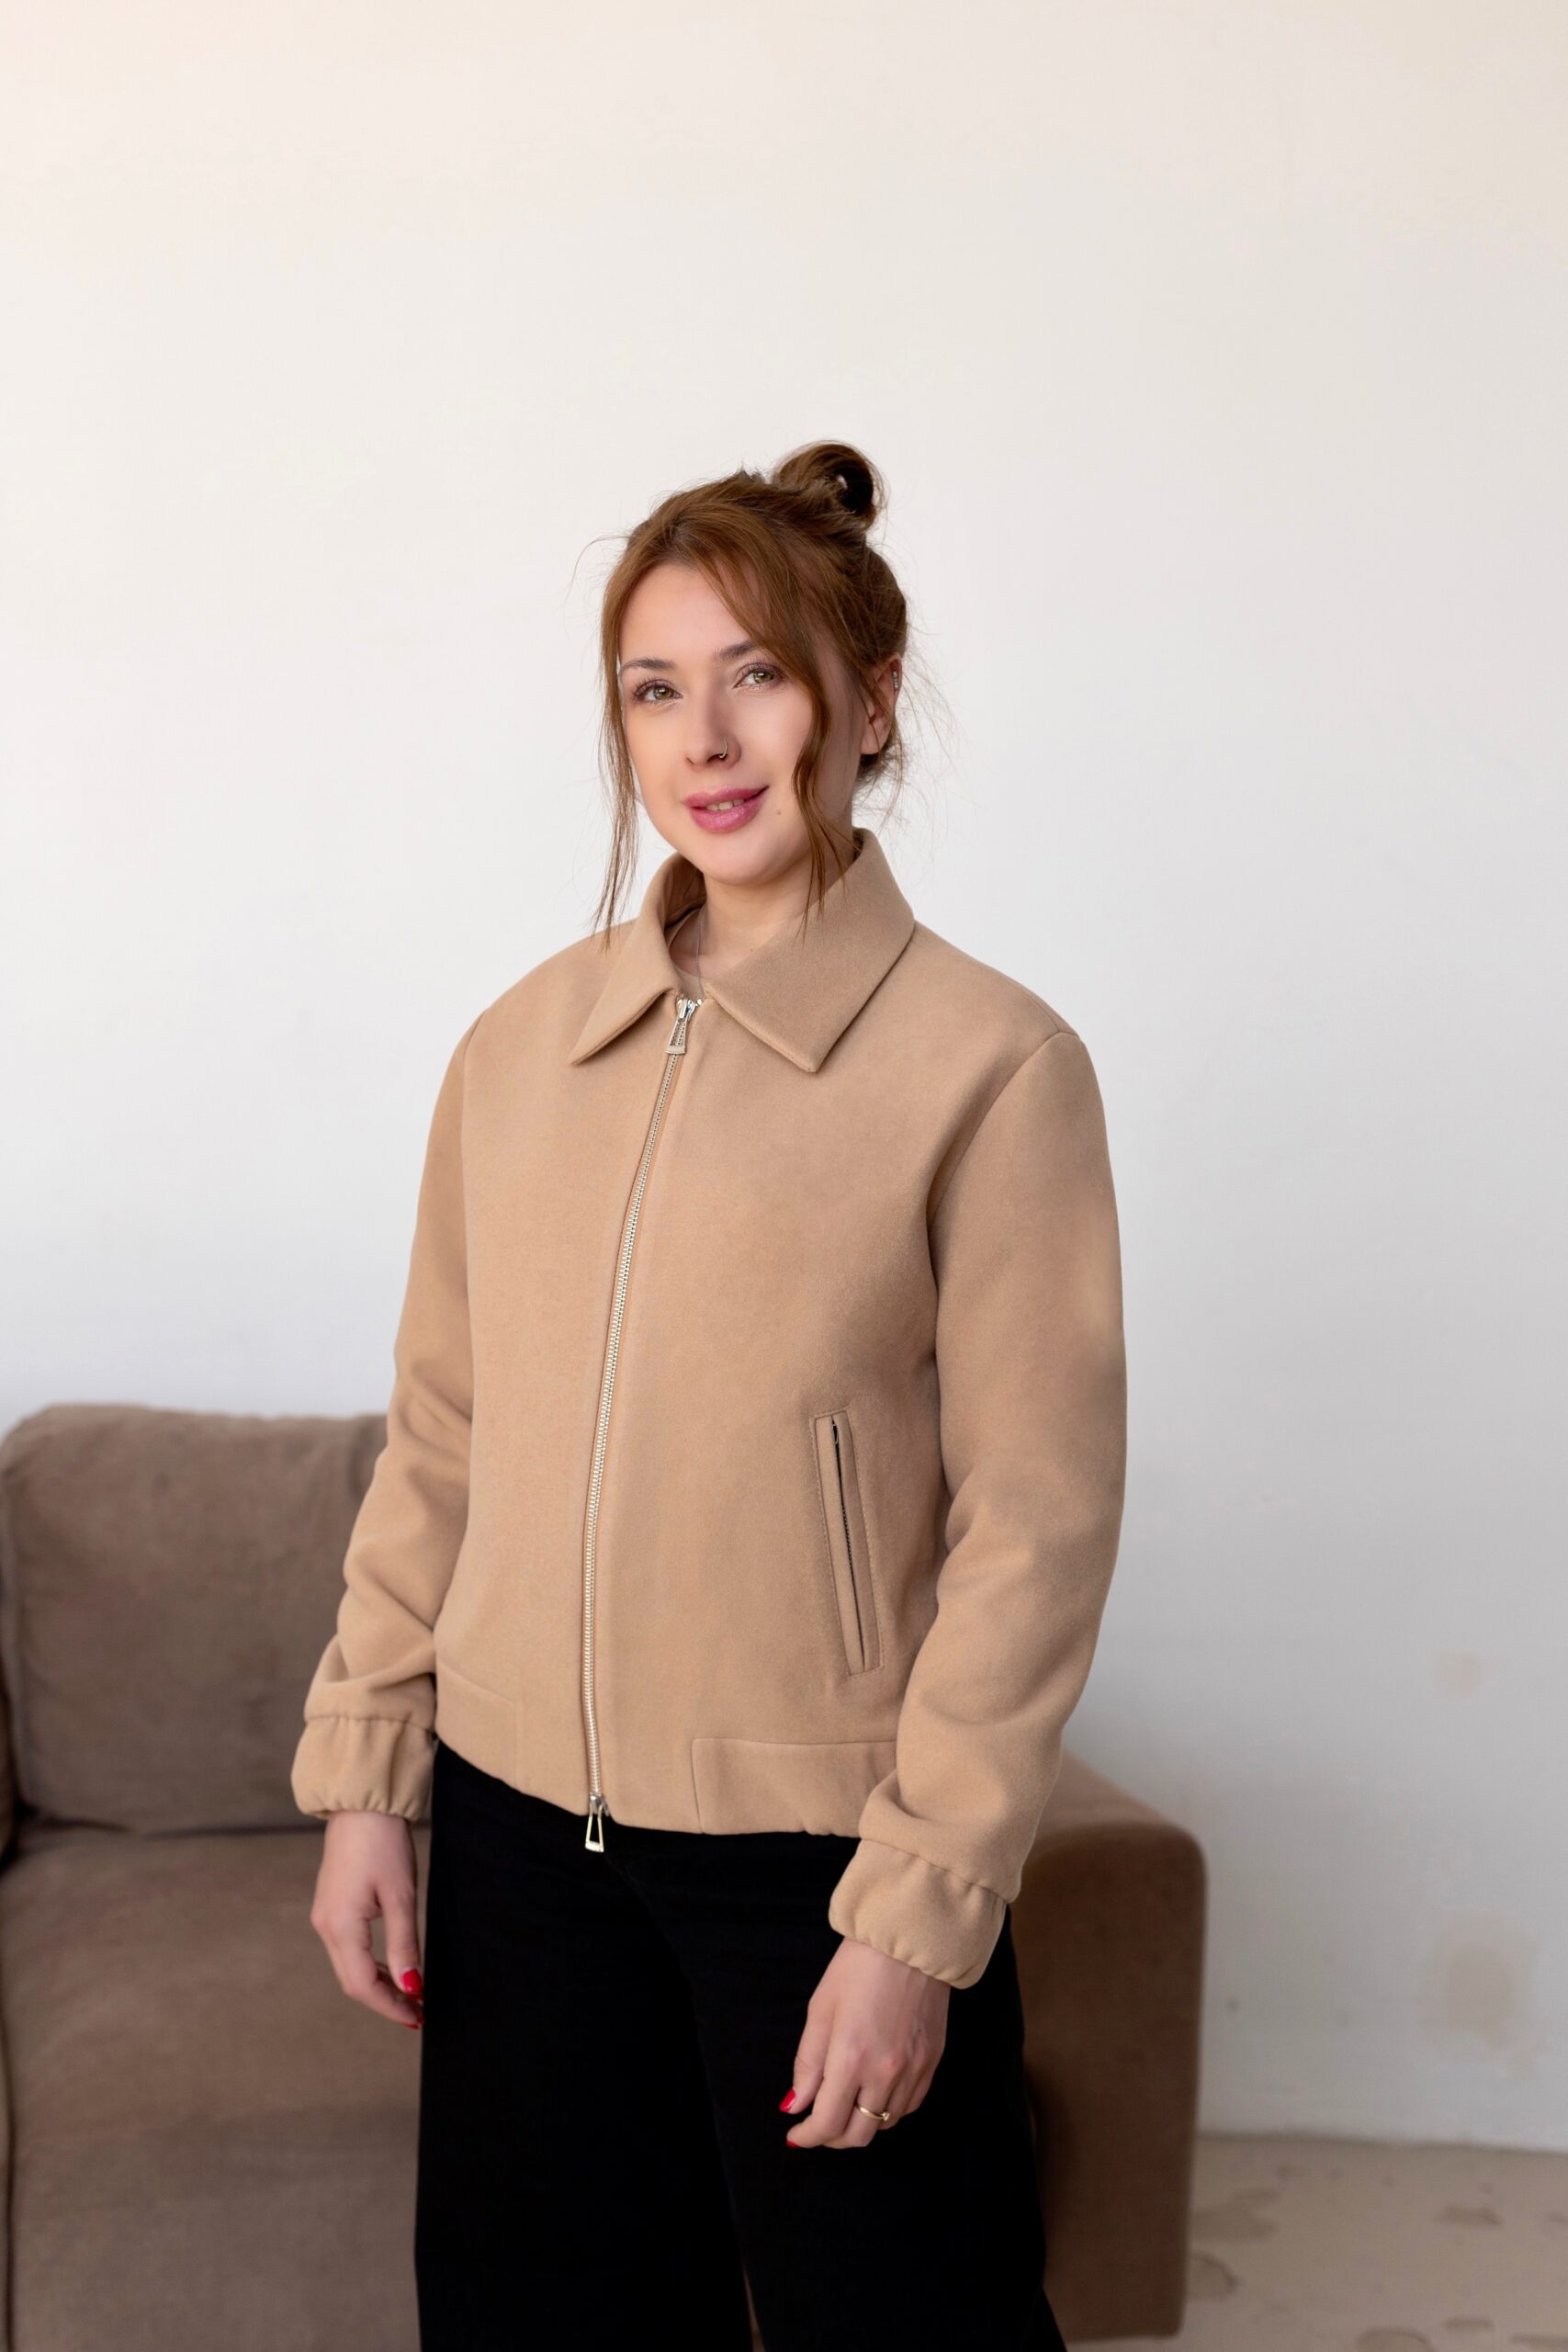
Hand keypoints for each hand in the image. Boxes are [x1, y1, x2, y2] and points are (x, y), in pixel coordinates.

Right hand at [308, 1810, 425, 2028]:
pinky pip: (347, 1948)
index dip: (390, 2005)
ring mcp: (324, 1916)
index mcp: (340, 1926)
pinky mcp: (330, 1906)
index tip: (417, 2016)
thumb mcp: (401, 1895)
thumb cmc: (384, 1843)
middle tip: (417, 2012)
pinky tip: (392, 1966)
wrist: (361, 1804)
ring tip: (410, 1993)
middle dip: (384, 2000)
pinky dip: (369, 1964)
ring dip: (378, 1983)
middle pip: (352, 1981)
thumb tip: (412, 1987)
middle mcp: (325, 1926)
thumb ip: (404, 1944)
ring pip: (349, 1966)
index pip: (363, 1985)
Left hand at [778, 1936, 949, 2147]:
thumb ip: (807, 2064)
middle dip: (831, 2137)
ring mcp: (914, 2070)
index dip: (807, 2136)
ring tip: (845, 2104)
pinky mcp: (932, 2063)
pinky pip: (909, 2106)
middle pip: (858, 2135)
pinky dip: (888, 2110)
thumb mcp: (820, 2010)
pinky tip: (875, 2093)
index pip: (827, 2123)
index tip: (795, 2134)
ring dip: (860, 2124)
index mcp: (850, 2057)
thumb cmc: (858, 1967)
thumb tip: (795, 2104)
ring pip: (884, 2124)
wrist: (909, 1940)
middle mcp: (885, 2072)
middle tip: (817, 2124)